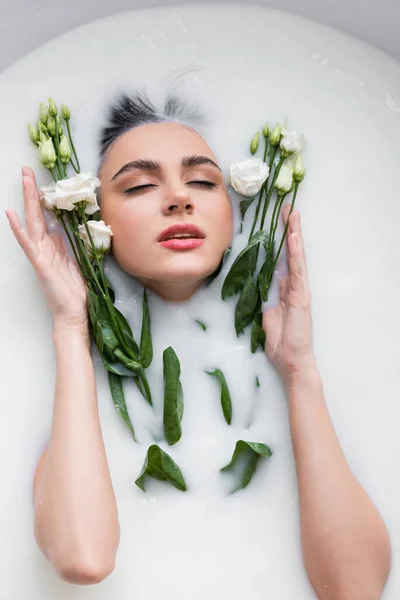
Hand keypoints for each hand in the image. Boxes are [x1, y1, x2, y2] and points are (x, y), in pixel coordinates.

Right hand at [6, 167, 87, 331]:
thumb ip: (67, 244)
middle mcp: (43, 247)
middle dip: (31, 191)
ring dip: (26, 201)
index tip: (41, 179)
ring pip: (31, 222)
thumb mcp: (73, 260)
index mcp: (52, 246)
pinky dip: (18, 229)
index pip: (45, 217)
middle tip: (26, 170)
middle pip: (36, 214)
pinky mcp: (40, 264)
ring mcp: (40, 255)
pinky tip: (11, 215)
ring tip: (23, 180)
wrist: (73, 313)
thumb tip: (63, 228)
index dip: (42, 198)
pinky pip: (28, 244)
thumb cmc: (74, 291)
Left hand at [263, 206, 315, 384]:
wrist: (291, 361)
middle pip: (290, 252)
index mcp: (284, 289)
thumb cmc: (280, 343)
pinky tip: (293, 236)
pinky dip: (296, 252)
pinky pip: (298, 269)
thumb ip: (263, 301)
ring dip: (294, 233)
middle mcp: (294, 285)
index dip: (279, 240)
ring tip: (292, 213)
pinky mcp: (302, 295)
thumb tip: (255, 290)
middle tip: (286, 207)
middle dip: (288, 229)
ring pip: (296, 255)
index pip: (281, 258)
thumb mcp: (266, 317)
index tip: (276, 221)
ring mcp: (299, 289)